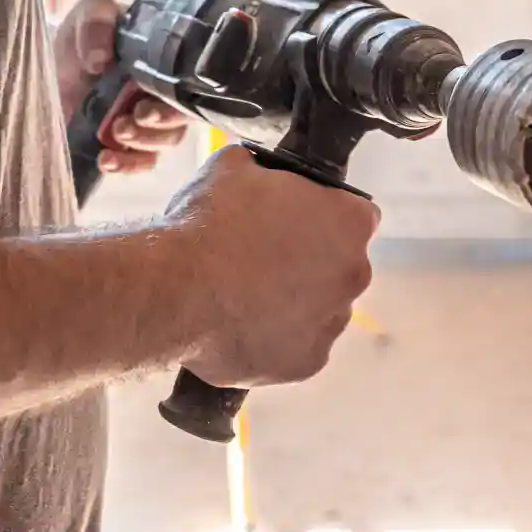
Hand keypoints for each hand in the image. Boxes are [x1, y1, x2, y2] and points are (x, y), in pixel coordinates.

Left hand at [54, 0, 191, 175]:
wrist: (51, 62)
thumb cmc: (81, 35)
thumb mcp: (88, 13)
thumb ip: (95, 23)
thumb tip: (99, 60)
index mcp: (164, 60)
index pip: (186, 83)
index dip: (173, 101)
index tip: (144, 106)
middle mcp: (162, 92)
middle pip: (180, 119)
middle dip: (158, 126)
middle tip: (129, 121)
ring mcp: (145, 120)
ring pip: (164, 142)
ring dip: (143, 144)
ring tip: (115, 135)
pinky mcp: (125, 144)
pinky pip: (140, 162)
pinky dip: (128, 165)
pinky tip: (106, 161)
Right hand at [164, 147, 379, 388]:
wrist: (176, 291)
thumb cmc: (208, 223)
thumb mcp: (234, 167)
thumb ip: (265, 170)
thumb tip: (259, 173)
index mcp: (349, 221)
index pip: (355, 214)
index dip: (322, 213)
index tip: (293, 218)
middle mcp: (354, 274)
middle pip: (340, 264)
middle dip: (310, 260)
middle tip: (261, 256)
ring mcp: (332, 323)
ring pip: (321, 308)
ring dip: (294, 301)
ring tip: (244, 295)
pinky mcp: (307, 364)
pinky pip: (298, 347)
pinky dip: (276, 339)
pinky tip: (241, 325)